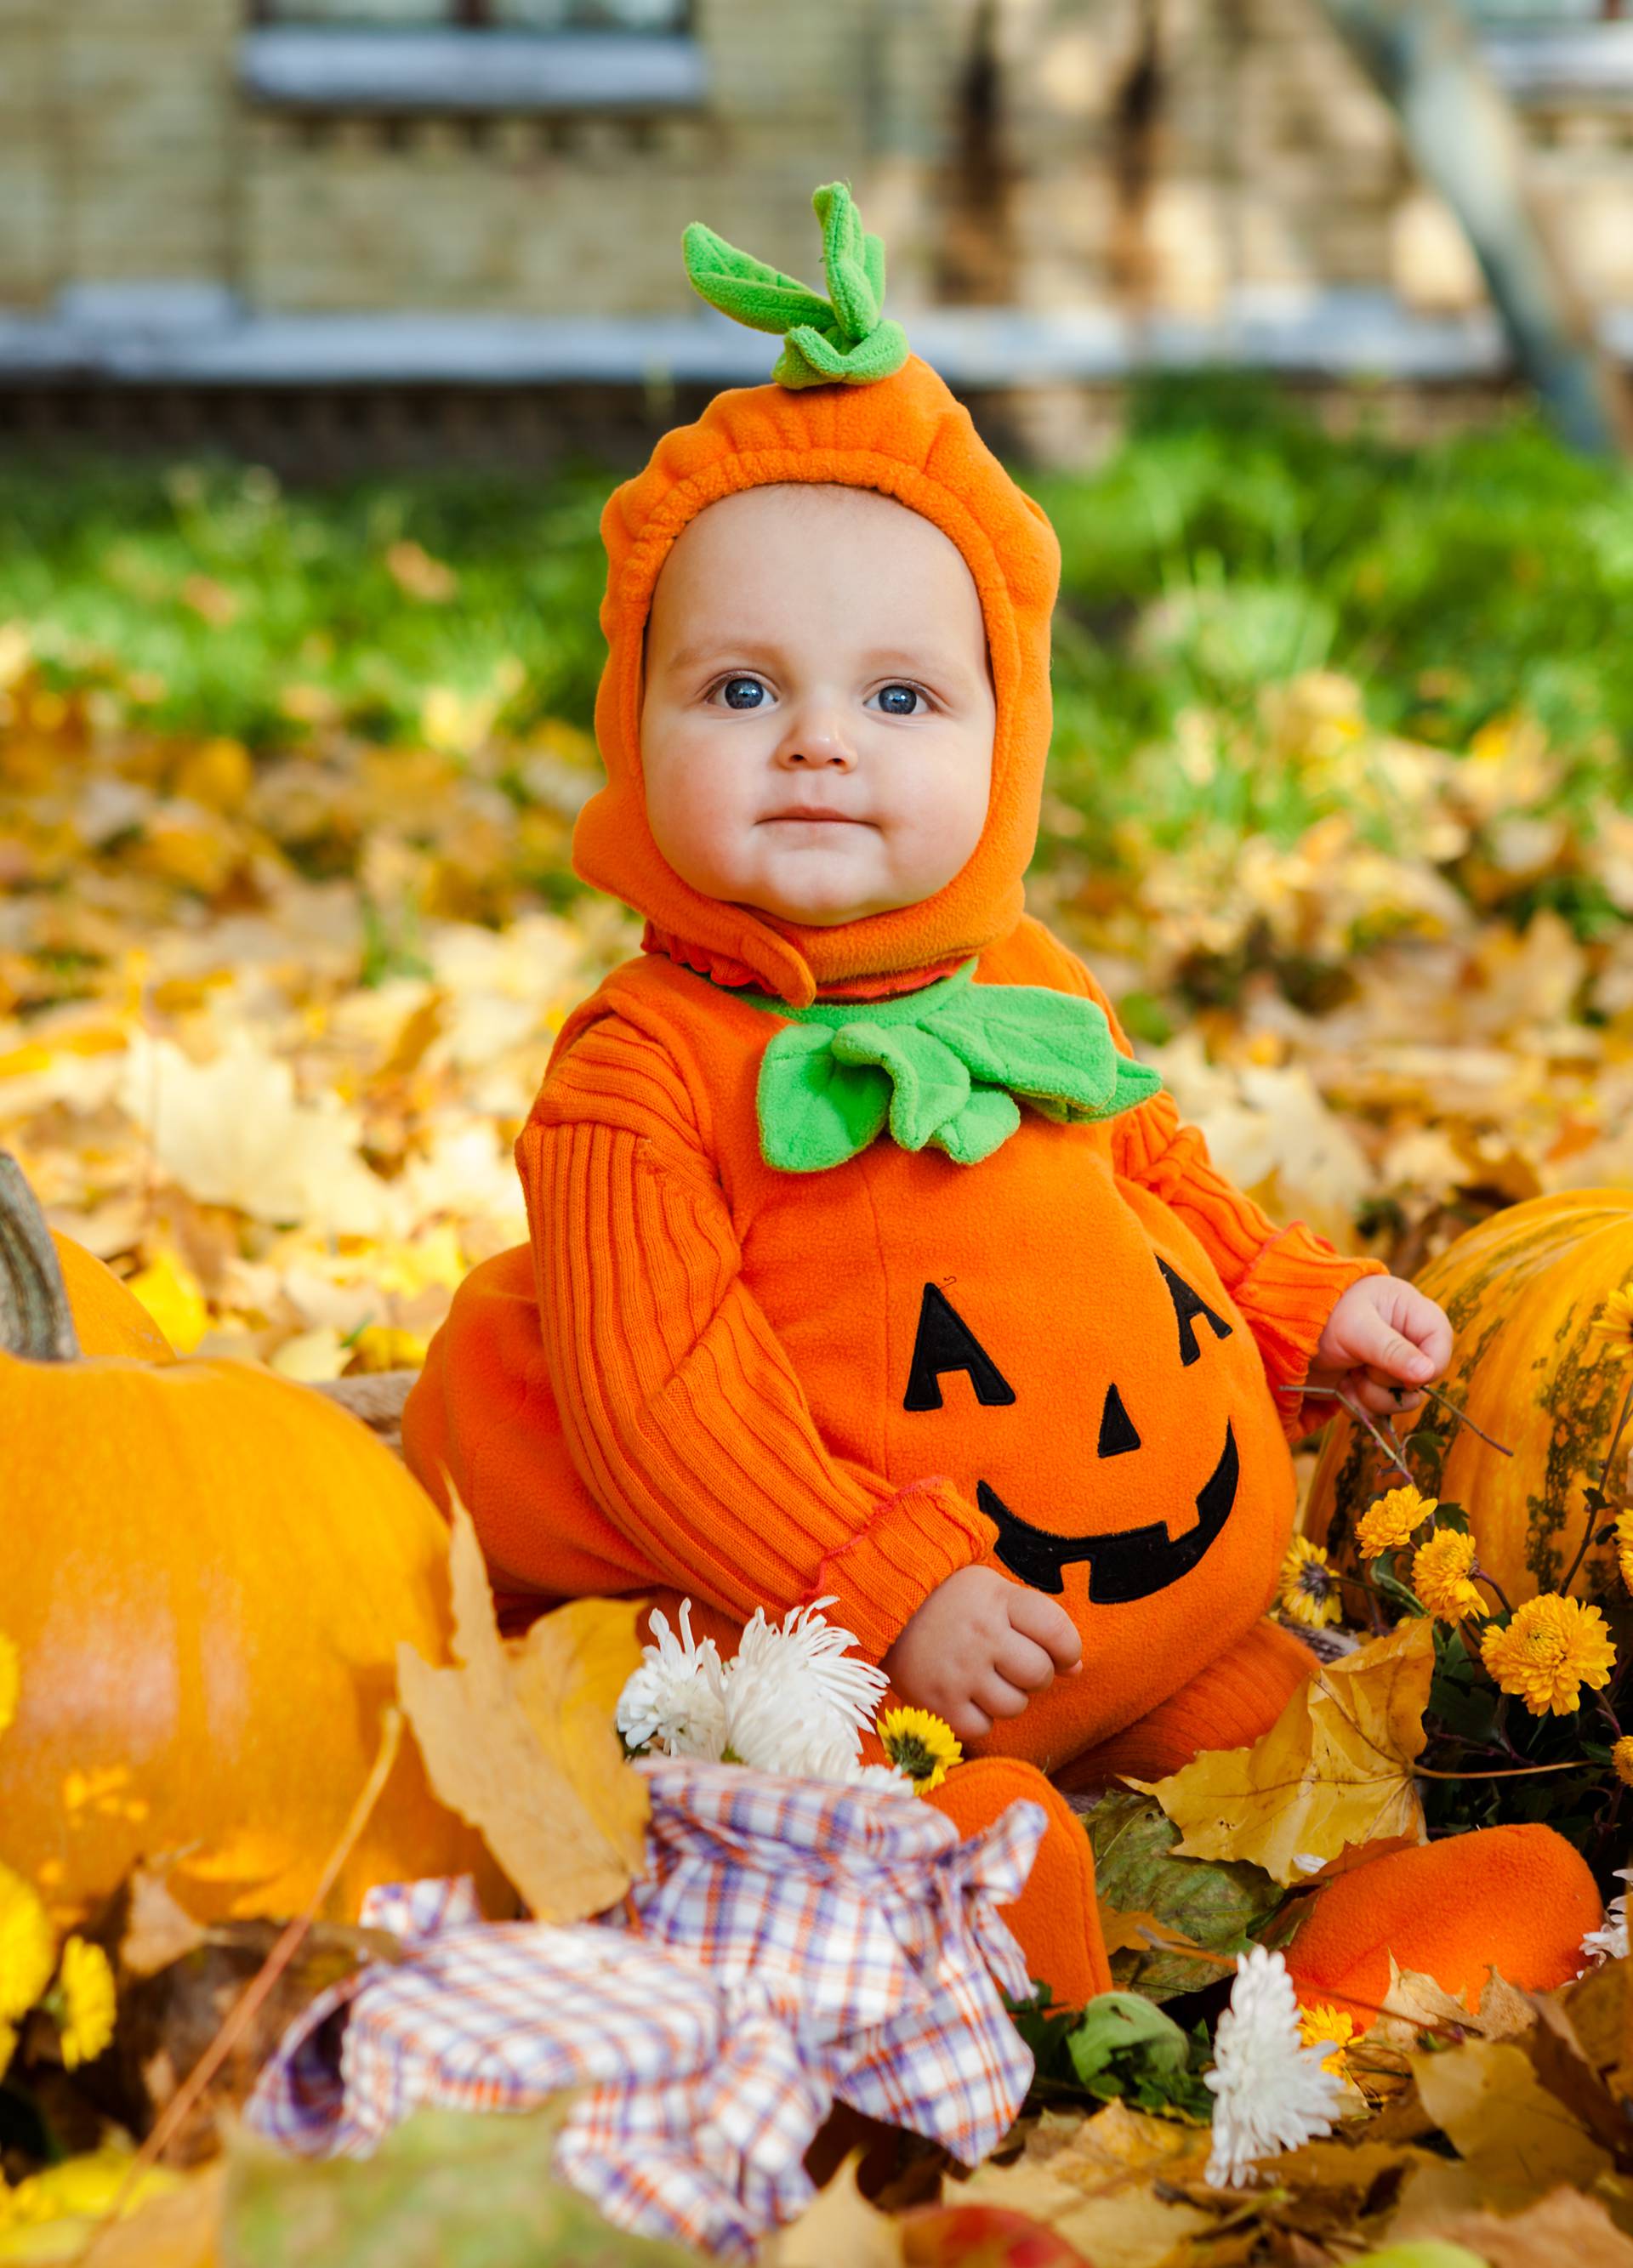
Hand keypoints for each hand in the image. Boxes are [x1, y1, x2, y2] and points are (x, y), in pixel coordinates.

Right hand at [881, 1565, 1081, 1742]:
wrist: (882, 1607)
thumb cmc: (950, 1601)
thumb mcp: (994, 1593)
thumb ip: (1038, 1624)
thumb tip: (1076, 1669)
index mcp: (999, 1600)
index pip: (1059, 1633)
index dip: (1068, 1650)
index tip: (1060, 1655)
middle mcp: (981, 1635)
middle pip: (1039, 1674)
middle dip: (1035, 1674)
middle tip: (1012, 1664)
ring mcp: (958, 1672)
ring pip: (1014, 1706)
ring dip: (1007, 1697)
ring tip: (984, 1677)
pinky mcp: (937, 1703)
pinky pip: (981, 1728)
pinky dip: (978, 1718)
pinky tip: (964, 1694)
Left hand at [1308, 1276, 1453, 1418]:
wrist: (1282, 1328)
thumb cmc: (1324, 1314)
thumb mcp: (1357, 1329)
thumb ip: (1392, 1350)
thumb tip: (1427, 1373)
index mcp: (1412, 1315)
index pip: (1441, 1348)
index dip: (1427, 1368)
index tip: (1403, 1374)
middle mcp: (1406, 1343)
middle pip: (1420, 1383)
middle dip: (1385, 1382)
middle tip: (1359, 1363)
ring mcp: (1388, 1368)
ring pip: (1399, 1403)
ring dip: (1369, 1395)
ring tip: (1347, 1373)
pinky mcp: (1369, 1387)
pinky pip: (1377, 1412)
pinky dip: (1356, 1405)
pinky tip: (1340, 1386)